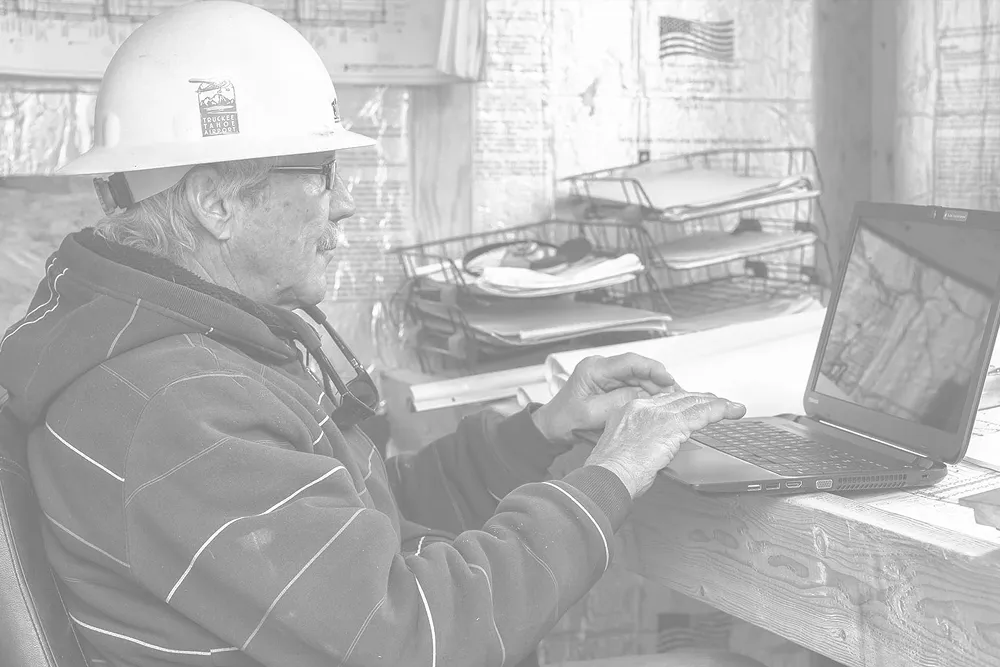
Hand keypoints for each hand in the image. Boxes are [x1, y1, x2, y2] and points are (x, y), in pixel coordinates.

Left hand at [531, 353, 678, 445]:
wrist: (551, 428)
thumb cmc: (564, 420)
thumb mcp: (592, 414)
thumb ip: (619, 402)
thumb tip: (646, 395)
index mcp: (594, 369)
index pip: (629, 362)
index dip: (652, 369)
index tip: (669, 379)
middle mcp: (601, 368)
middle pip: (638, 370)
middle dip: (659, 382)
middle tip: (678, 395)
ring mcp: (607, 377)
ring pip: (639, 379)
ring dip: (656, 389)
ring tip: (673, 401)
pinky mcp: (611, 387)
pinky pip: (634, 387)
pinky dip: (647, 395)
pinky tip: (659, 403)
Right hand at [585, 391, 745, 498]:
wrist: (607, 476)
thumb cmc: (611, 472)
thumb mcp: (622, 449)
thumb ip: (639, 441)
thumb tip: (655, 448)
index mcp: (628, 410)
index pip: (663, 400)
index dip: (683, 401)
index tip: (694, 404)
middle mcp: (643, 407)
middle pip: (680, 397)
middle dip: (702, 400)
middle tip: (719, 403)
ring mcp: (657, 414)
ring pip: (693, 403)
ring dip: (717, 404)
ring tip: (733, 407)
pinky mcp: (670, 425)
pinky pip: (701, 413)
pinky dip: (719, 411)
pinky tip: (731, 411)